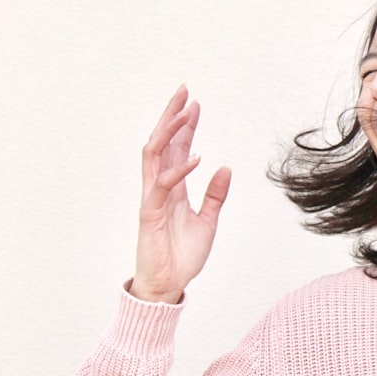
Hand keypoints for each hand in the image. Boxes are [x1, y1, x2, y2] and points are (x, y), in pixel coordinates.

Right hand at [131, 86, 230, 302]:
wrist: (169, 284)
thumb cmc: (183, 255)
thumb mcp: (209, 220)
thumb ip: (215, 195)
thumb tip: (226, 167)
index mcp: (174, 187)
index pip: (177, 148)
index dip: (185, 125)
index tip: (195, 103)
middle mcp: (160, 187)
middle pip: (162, 143)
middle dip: (171, 116)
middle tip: (184, 91)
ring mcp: (153, 198)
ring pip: (154, 156)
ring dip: (169, 133)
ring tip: (185, 113)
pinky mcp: (150, 213)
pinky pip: (162, 186)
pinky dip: (179, 170)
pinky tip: (196, 157)